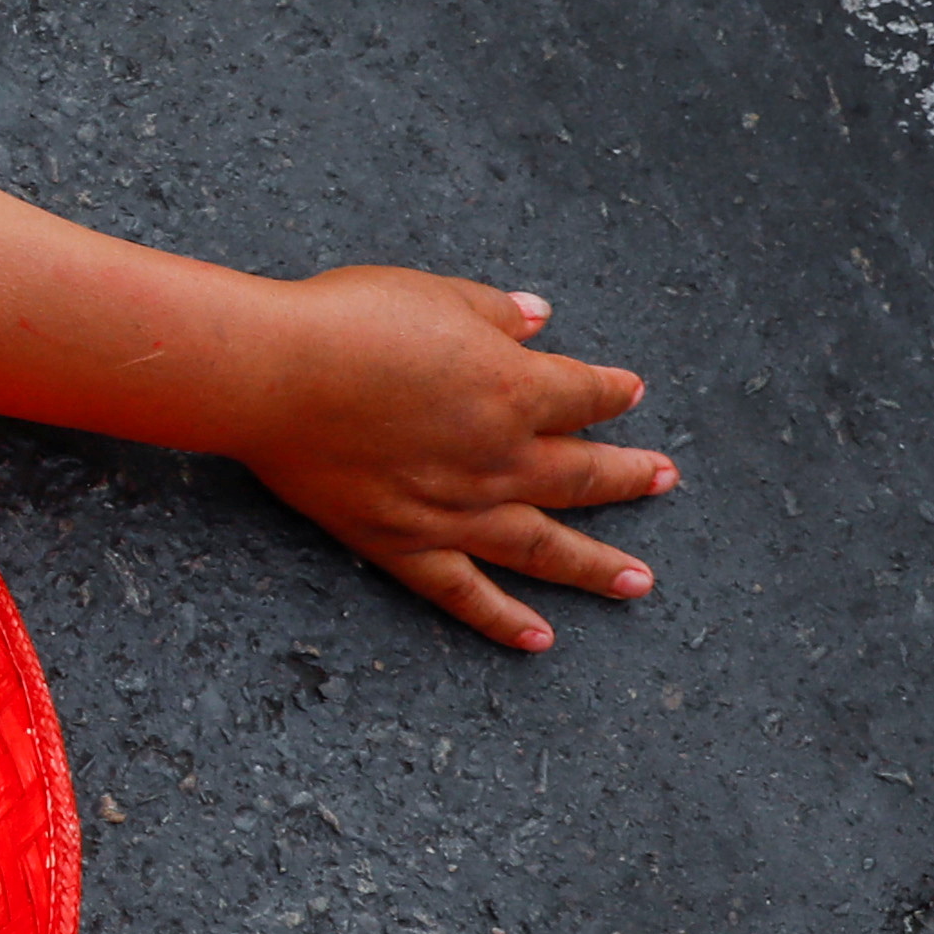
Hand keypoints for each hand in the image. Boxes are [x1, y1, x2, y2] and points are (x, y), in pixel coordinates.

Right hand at [227, 268, 667, 652]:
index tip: (628, 393)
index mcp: (516, 391)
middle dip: (629, 475)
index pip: (586, 394)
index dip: (612, 392)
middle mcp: (502, 459)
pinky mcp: (404, 542)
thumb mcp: (431, 294)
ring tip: (638, 581)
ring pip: (546, 546)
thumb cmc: (346, 322)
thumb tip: (538, 319)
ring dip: (598, 565)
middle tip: (662, 479)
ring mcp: (457, 510)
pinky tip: (539, 639)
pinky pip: (463, 591)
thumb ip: (493, 311)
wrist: (271, 376)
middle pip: (585, 474)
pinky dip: (502, 619)